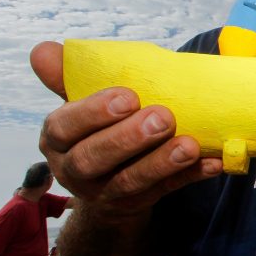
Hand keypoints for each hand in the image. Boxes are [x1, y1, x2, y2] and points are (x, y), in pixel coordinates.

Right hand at [31, 42, 222, 216]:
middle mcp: (74, 170)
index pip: (64, 127)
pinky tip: (213, 163)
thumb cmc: (97, 128)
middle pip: (93, 159)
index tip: (128, 96)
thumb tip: (43, 50)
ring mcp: (105, 193)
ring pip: (130, 182)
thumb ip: (66, 77)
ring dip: (162, 163)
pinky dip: (190, 177)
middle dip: (129, 138)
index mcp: (57, 139)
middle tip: (163, 118)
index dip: (93, 113)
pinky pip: (165, 192)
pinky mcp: (137, 206)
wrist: (106, 185)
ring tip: (190, 145)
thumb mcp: (79, 103)